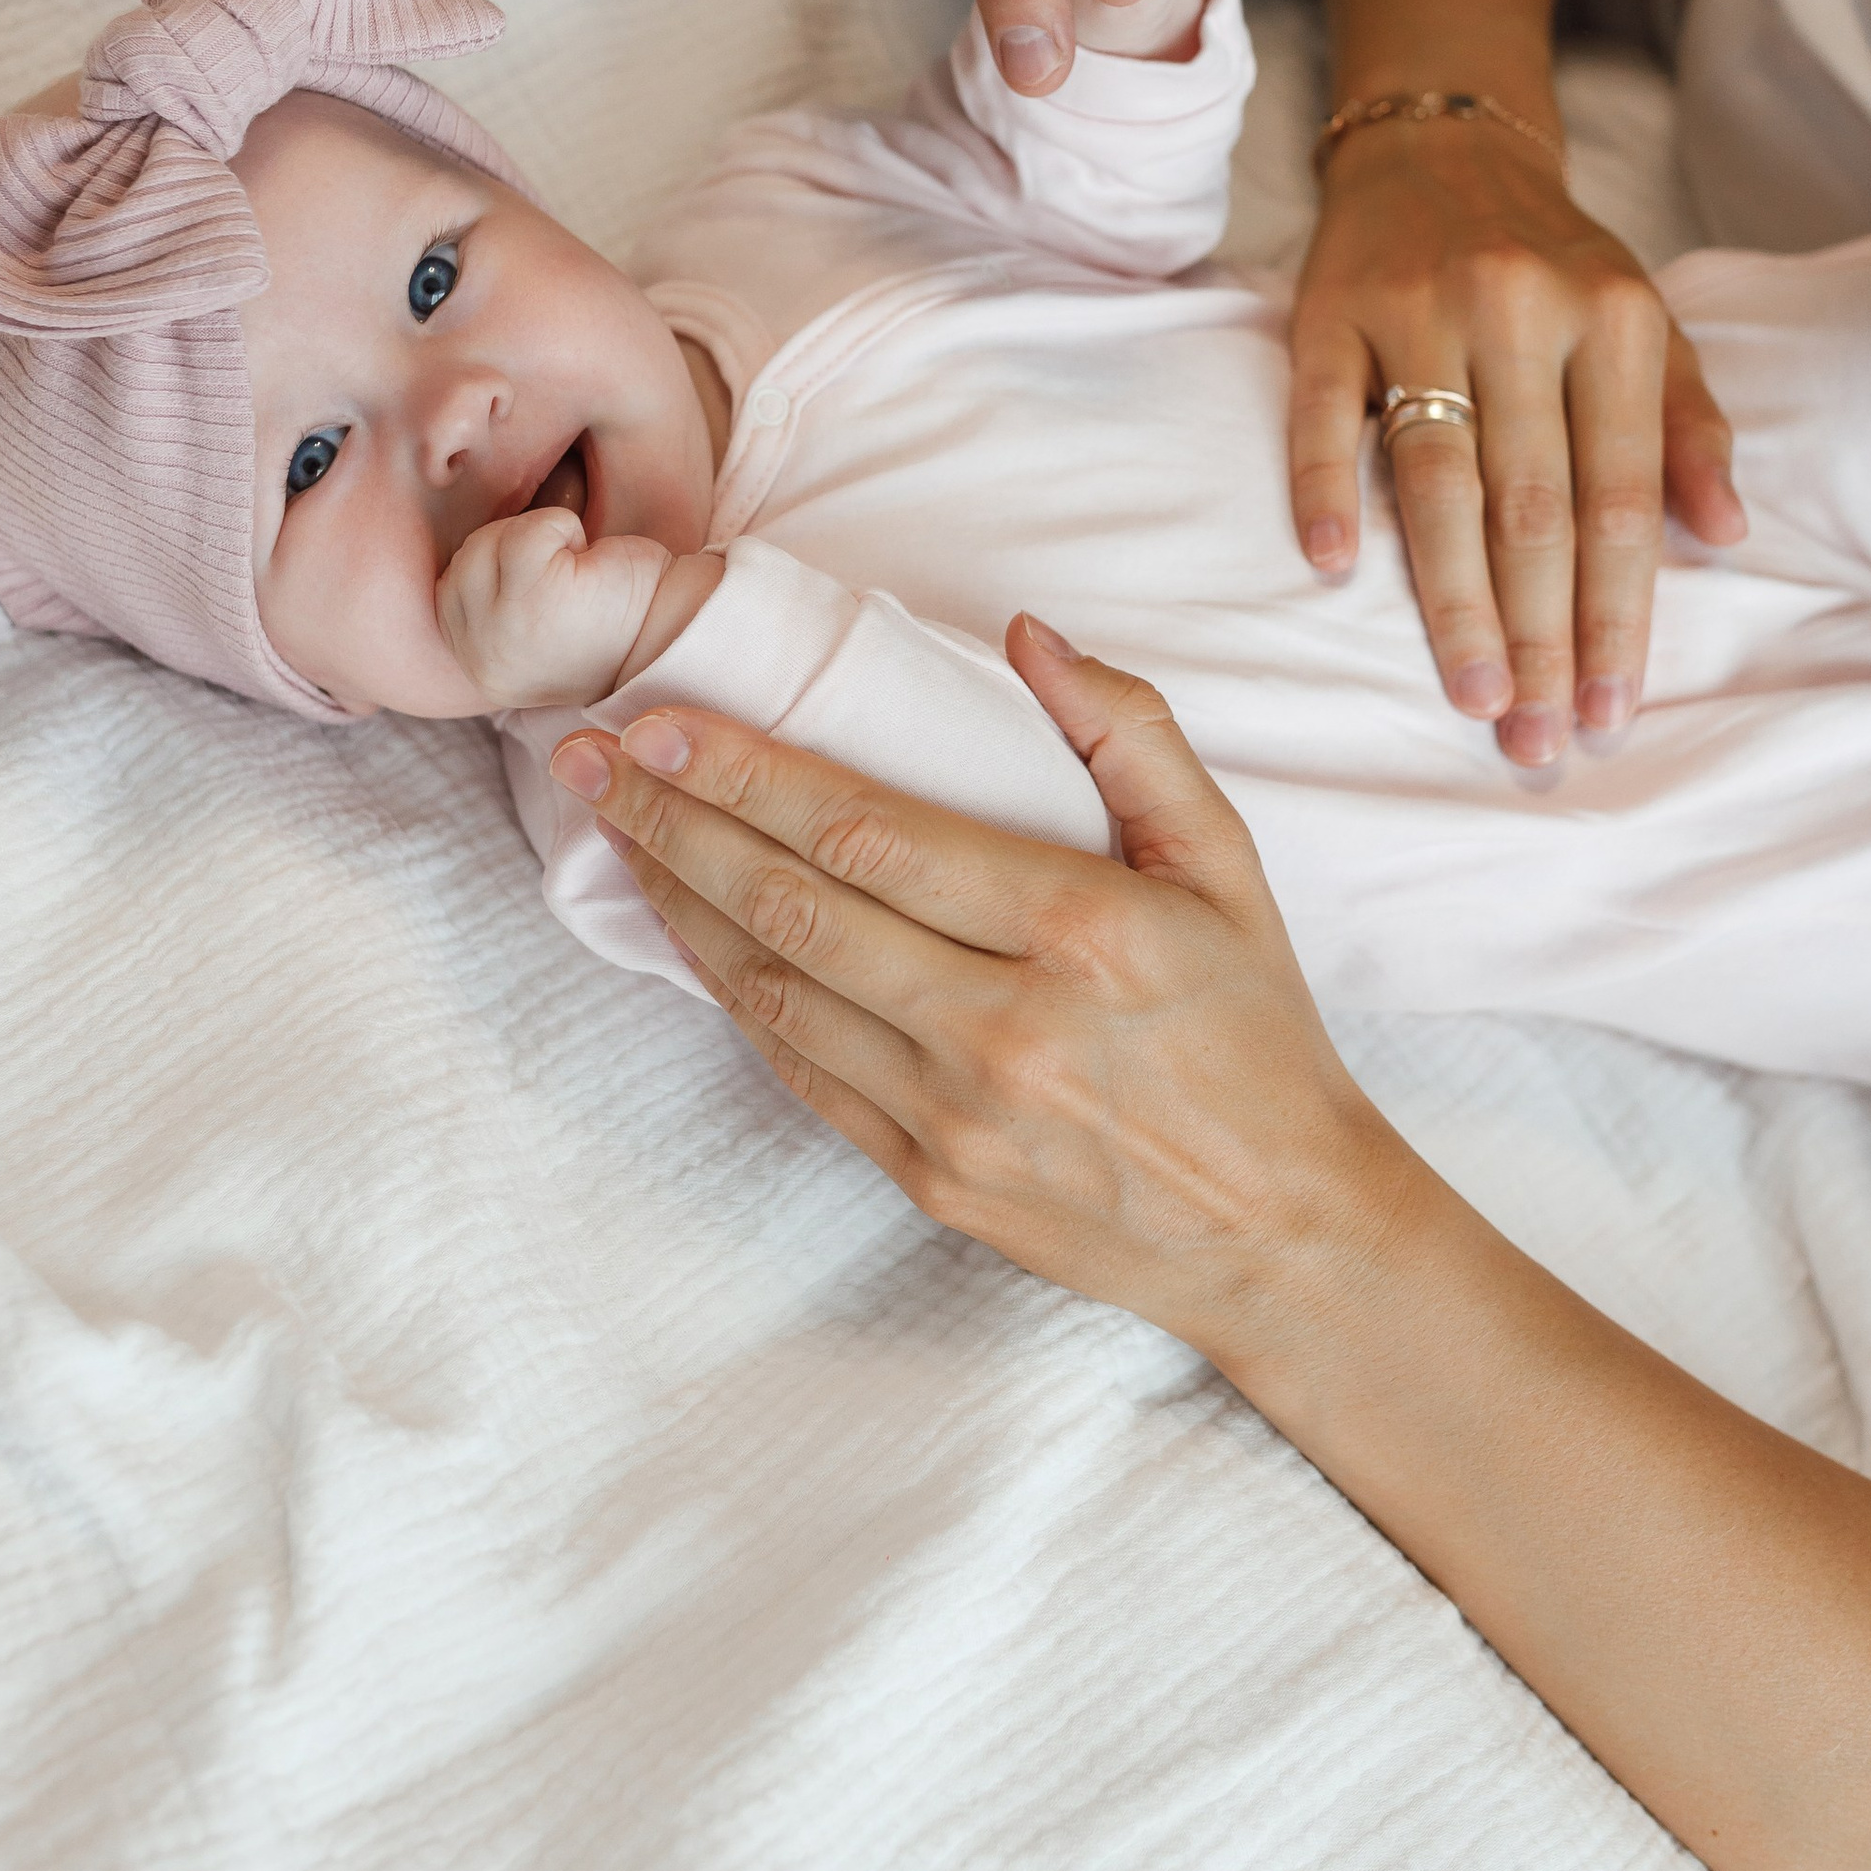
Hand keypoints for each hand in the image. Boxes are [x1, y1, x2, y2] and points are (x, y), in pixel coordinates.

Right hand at [436, 506, 675, 711]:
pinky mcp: (530, 602)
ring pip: (488, 541)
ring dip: (541, 539)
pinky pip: (525, 532)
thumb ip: (487, 600)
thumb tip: (459, 550)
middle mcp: (480, 662)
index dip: (504, 569)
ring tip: (579, 575)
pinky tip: (590, 560)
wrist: (678, 631)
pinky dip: (562, 528)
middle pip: (465, 558)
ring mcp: (499, 635)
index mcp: (477, 669)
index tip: (553, 594)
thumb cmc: (613, 616)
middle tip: (572, 582)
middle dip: (519, 550)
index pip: (449, 586)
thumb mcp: (528, 617)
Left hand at [547, 619, 1425, 1377]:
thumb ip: (1130, 735)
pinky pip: (799, 1071)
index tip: (662, 721)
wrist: (1280, 1233)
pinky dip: (732, 996)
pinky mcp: (927, 1178)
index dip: (748, 773)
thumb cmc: (1254, 1032)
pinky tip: (690, 936)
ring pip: (774, 992)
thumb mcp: (1226, 864)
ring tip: (614, 831)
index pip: (871, 831)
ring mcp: (955, 1113)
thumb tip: (1026, 637)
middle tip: (591, 757)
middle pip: (793, 903)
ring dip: (678, 905)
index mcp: (1081, 929)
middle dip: (674, 821)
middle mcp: (1004, 1024)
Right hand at [1289, 118, 1743, 760]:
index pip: (1620, 498)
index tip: (1611, 710)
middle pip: (1533, 507)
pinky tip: (1337, 569)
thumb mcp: (1646, 325)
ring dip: (1455, 601)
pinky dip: (1328, 490)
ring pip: (1440, 479)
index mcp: (1613, 321)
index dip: (1618, 614)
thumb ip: (1688, 427)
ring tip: (1474, 696)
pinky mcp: (1331, 312)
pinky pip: (1324, 415)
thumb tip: (1727, 534)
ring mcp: (1419, 309)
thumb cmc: (1556, 264)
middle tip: (1537, 738)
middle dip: (1542, 636)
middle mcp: (1520, 311)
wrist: (1441, 145)